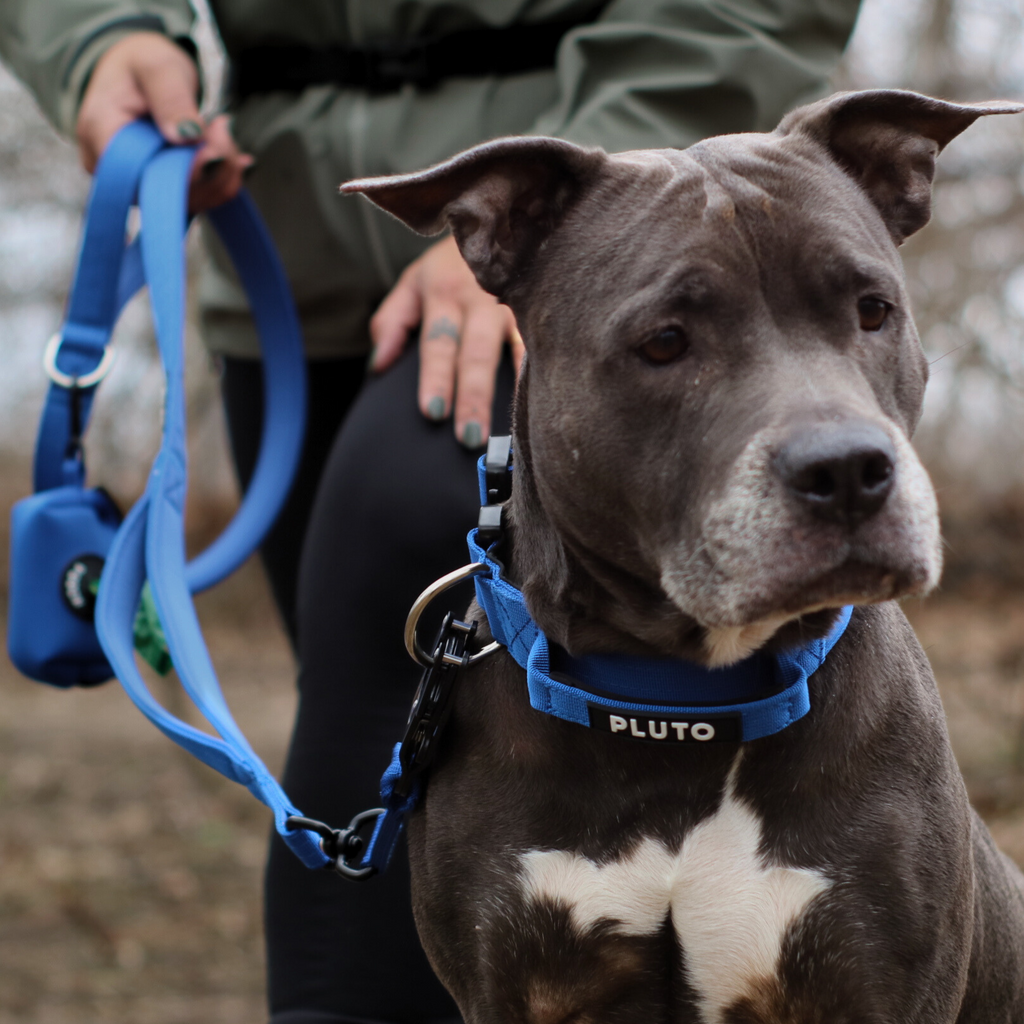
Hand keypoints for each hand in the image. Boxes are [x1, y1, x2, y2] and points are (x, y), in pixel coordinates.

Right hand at [76, 31, 252, 211]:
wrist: (140, 73)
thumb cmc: (141, 65)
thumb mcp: (156, 65)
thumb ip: (171, 97)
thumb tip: (188, 136)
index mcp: (101, 136)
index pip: (143, 177)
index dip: (184, 172)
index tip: (211, 143)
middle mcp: (115, 171)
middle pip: (169, 196)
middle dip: (211, 169)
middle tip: (225, 130)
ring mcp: (138, 185)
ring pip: (190, 201)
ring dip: (221, 174)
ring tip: (226, 134)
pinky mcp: (160, 190)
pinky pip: (198, 198)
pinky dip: (221, 179)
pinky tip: (231, 155)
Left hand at [369, 235, 524, 447]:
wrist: (498, 219)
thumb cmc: (449, 267)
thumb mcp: (413, 283)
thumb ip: (392, 321)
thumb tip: (378, 365)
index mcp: (444, 293)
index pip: (438, 342)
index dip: (436, 378)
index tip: (432, 413)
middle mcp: (482, 299)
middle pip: (476, 354)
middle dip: (472, 397)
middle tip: (468, 438)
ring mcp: (517, 305)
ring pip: (517, 352)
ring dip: (513, 394)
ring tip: (512, 434)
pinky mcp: (542, 311)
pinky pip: (543, 346)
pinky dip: (542, 375)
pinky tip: (545, 406)